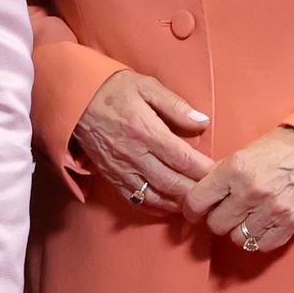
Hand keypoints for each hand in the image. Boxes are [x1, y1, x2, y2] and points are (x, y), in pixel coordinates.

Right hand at [72, 71, 213, 215]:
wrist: (73, 99)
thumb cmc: (112, 89)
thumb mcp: (146, 86)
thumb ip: (175, 105)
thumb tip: (202, 121)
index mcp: (146, 130)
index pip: (182, 158)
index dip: (204, 170)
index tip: (220, 173)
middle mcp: (134, 154)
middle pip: (172, 182)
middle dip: (196, 191)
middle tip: (215, 194)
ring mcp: (121, 168)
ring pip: (155, 195)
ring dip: (178, 203)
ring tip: (196, 203)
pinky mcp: (111, 176)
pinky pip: (135, 198)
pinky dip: (155, 206)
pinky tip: (168, 205)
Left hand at [186, 127, 293, 253]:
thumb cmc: (281, 148)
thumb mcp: (244, 152)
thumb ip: (223, 174)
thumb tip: (201, 192)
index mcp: (234, 170)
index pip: (197, 201)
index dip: (191, 209)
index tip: (194, 211)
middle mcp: (250, 192)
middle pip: (216, 224)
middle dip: (217, 219)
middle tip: (224, 211)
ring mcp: (272, 211)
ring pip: (238, 238)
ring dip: (238, 230)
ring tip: (245, 218)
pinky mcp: (291, 225)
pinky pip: (262, 245)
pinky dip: (258, 238)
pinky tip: (261, 225)